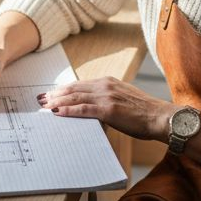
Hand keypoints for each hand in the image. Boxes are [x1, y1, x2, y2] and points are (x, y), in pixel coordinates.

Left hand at [38, 77, 174, 140]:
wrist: (160, 117)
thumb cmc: (144, 113)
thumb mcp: (123, 101)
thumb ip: (107, 101)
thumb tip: (93, 109)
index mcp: (108, 82)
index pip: (80, 84)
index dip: (63, 89)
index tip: (50, 93)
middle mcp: (105, 86)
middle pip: (73, 88)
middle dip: (55, 94)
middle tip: (40, 99)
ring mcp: (106, 97)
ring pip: (75, 97)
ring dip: (56, 101)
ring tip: (43, 106)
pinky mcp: (108, 109)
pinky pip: (83, 109)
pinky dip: (68, 110)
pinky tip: (57, 112)